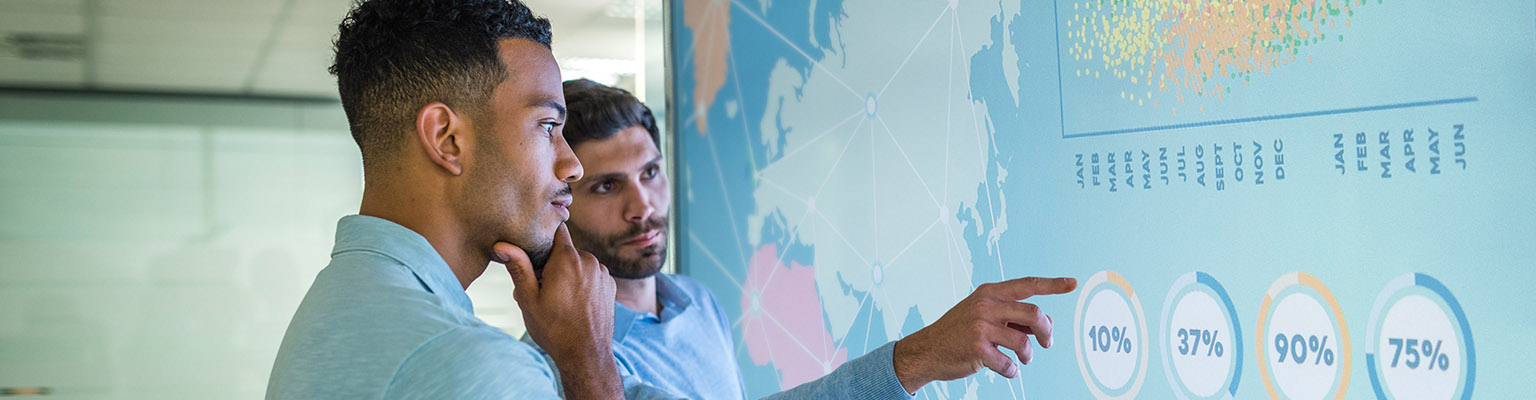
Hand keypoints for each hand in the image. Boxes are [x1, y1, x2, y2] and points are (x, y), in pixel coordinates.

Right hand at [494, 223, 620, 399]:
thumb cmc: (554, 328)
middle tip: (539, 289)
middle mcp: (589, 260)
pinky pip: (592, 275)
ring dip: (568, 274)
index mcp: (567, 259)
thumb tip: (503, 244)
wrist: (586, 354)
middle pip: (566, 250)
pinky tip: (574, 304)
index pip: (557, 230)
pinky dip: (582, 283)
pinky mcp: (610, 285)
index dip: (544, 239)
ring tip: (556, 300)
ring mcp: (602, 273)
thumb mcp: (529, 299)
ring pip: (580, 263)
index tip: (536, 255)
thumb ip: (518, 267)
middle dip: (552, 264)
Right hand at [891, 276, 1077, 392]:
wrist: (926, 350)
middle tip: (1047, 343)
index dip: (1053, 284)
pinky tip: (1006, 369)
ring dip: (1028, 355)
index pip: (1027, 284)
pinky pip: (1009, 364)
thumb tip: (1045, 324)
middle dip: (1047, 332)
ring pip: (1024, 342)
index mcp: (989, 292)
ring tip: (1022, 359)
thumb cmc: (958, 332)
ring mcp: (980, 326)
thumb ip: (1011, 315)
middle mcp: (985, 305)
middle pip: (1034, 314)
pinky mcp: (978, 348)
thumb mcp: (981, 314)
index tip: (1072, 283)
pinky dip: (1011, 370)